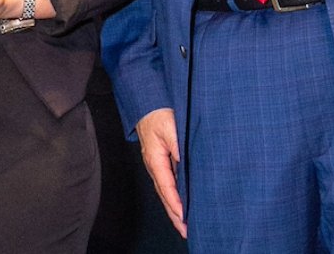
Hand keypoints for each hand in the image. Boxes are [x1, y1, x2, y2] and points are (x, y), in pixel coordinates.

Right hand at [136, 107, 185, 238]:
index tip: (184, 216)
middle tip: (186, 231)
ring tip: (183, 226)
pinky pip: (166, 184)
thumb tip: (183, 163)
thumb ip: (177, 146)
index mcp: (155, 159)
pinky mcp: (159, 161)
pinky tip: (180, 205)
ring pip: (165, 192)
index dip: (176, 203)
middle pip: (164, 195)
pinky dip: (173, 198)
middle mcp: (153, 165)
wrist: (147, 102)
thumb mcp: (170, 126)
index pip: (167, 186)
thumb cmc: (158, 112)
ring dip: (174, 209)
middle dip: (174, 214)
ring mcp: (155, 164)